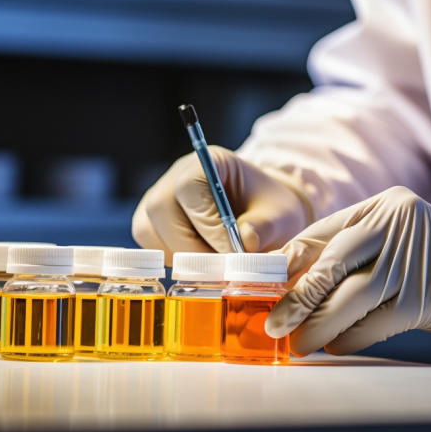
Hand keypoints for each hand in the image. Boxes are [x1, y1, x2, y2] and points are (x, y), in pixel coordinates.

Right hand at [132, 146, 310, 264]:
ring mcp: (159, 201)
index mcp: (207, 162)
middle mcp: (175, 177)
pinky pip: (151, 246)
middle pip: (160, 210)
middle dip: (190, 247)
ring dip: (182, 258)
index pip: (188, 186)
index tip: (231, 250)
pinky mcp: (152, 225)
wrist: (262, 216)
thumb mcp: (280, 216)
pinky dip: (175, 262)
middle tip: (223, 269)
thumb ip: (265, 226)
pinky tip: (203, 265)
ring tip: (218, 267)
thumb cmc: (269, 210)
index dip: (206, 222)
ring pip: (150, 232)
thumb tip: (246, 240)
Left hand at [265, 186, 430, 354]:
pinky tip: (334, 345)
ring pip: (350, 297)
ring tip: (299, 343)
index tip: (264, 287)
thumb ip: (346, 247)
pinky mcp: (423, 298)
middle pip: (332, 264)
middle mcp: (395, 227)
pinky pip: (374, 323)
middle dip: (297, 298)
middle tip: (274, 324)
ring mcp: (411, 262)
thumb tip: (289, 279)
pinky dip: (350, 337)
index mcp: (381, 206)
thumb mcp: (390, 235)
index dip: (288, 263)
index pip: (321, 233)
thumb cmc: (427, 256)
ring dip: (319, 325)